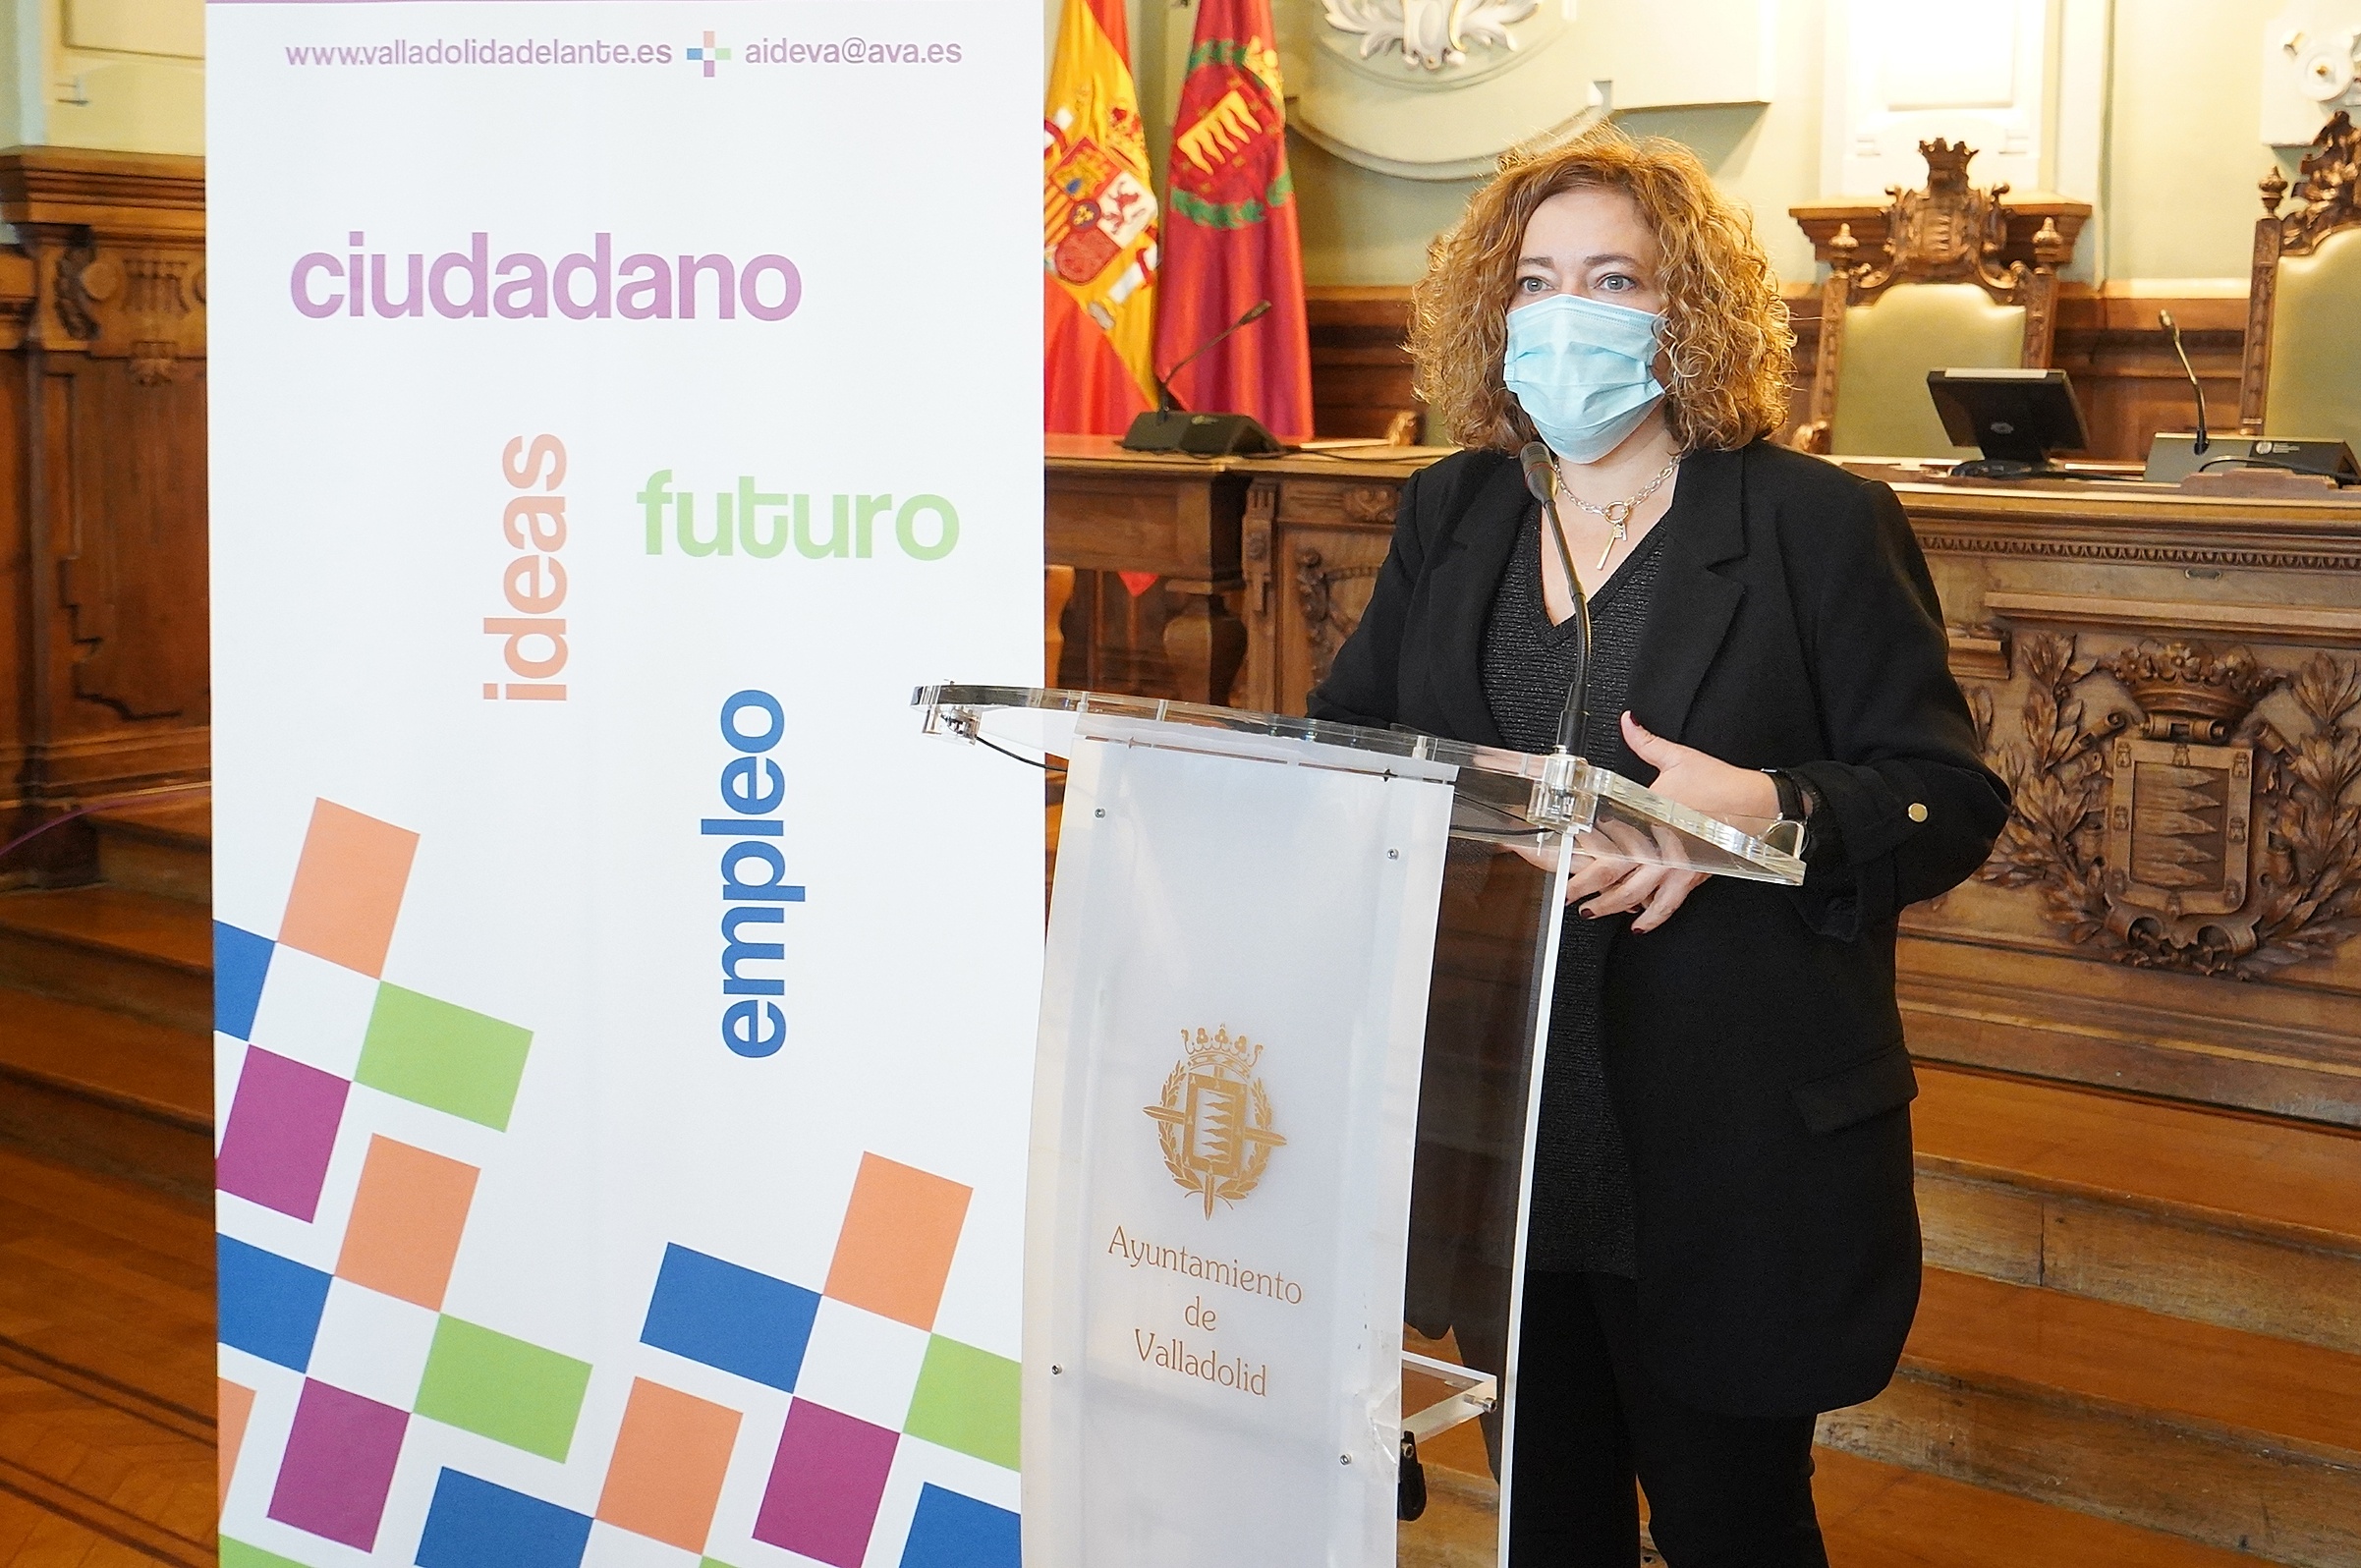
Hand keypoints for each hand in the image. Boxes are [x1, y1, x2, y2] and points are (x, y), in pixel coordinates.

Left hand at [1560, 714, 1781, 932]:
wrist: (1758, 804)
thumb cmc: (1719, 782)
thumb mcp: (1679, 757)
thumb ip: (1646, 742)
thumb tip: (1628, 721)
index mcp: (1648, 815)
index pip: (1606, 835)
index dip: (1581, 849)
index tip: (1561, 857)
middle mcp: (1657, 845)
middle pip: (1613, 871)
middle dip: (1585, 885)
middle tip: (1564, 894)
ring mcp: (1674, 865)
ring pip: (1635, 893)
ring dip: (1610, 905)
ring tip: (1590, 912)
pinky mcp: (1691, 877)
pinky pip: (1667, 903)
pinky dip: (1652, 917)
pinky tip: (1638, 926)